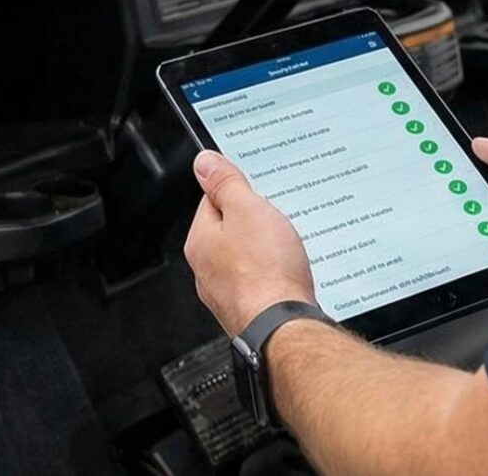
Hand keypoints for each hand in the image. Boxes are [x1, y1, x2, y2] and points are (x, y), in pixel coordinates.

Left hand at [184, 151, 318, 335]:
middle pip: (231, 230)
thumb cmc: (266, 272)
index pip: (212, 200)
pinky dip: (273, 274)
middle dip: (255, 223)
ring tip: (284, 249)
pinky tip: (287, 274)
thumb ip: (226, 183)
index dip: (238, 191)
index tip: (256, 192)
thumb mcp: (248, 210)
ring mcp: (227, 293)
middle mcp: (206, 270)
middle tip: (275, 222)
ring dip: (266, 250)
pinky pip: (260, 281)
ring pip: (246, 257)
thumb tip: (205, 163)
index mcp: (200, 241)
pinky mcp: (248, 309)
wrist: (283, 326)